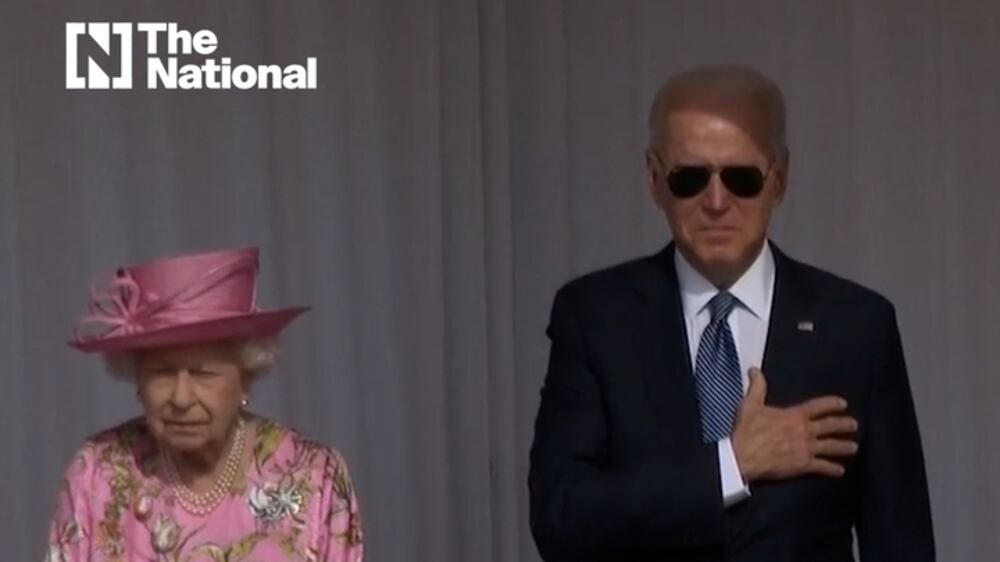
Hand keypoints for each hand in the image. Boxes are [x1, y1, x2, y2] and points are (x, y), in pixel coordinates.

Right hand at [731, 368, 857, 482]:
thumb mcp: (750, 404)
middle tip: (854, 425)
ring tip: (854, 447)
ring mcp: (806, 449)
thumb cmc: (747, 431)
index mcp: (794, 415)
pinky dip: (832, 469)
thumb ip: (757, 386)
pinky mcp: (803, 465)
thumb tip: (754, 370)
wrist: (743, 456)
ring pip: (831, 447)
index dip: (832, 404)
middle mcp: (804, 431)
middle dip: (844, 424)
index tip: (843, 404)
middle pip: (830, 426)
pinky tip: (840, 471)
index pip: (818, 407)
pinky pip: (822, 467)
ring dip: (843, 446)